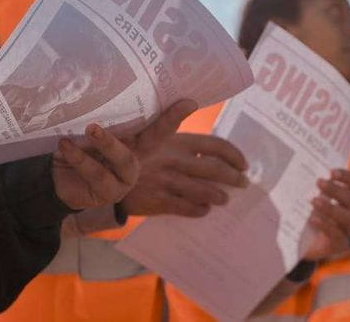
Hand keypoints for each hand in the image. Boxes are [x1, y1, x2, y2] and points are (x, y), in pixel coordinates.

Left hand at [52, 100, 196, 209]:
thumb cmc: (72, 145)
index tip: (190, 101)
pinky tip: (66, 145)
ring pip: (125, 159)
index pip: (157, 123)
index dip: (174, 114)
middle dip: (168, 122)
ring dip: (108, 142)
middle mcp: (135, 156)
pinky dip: (81, 159)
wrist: (49, 178)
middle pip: (156, 139)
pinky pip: (98, 175)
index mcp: (133, 138)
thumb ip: (97, 115)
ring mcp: (125, 177)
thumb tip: (98, 86)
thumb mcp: (83, 127)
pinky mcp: (110, 193)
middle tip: (177, 106)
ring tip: (91, 128)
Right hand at [120, 133, 248, 216]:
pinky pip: (188, 208)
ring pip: (205, 191)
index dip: (234, 155)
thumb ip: (184, 143)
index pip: (215, 144)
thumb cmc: (139, 155)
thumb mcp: (157, 138)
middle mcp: (175, 159)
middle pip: (215, 169)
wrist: (106, 174)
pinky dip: (200, 210)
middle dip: (234, 178)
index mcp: (177, 140)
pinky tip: (204, 209)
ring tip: (225, 199)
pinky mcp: (159, 200)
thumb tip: (215, 154)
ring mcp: (167, 181)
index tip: (244, 163)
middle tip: (243, 183)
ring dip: (219, 196)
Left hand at [302, 169, 349, 260]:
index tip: (331, 172)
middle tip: (319, 182)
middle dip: (335, 189)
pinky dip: (325, 225)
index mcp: (346, 198)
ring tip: (314, 201)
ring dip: (331, 207)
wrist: (304, 245)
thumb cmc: (310, 217)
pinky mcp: (340, 244)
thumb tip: (298, 175)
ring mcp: (347, 229)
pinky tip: (313, 219)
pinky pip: (337, 235)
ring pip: (347, 217)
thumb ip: (310, 189)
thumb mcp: (310, 201)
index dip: (347, 176)